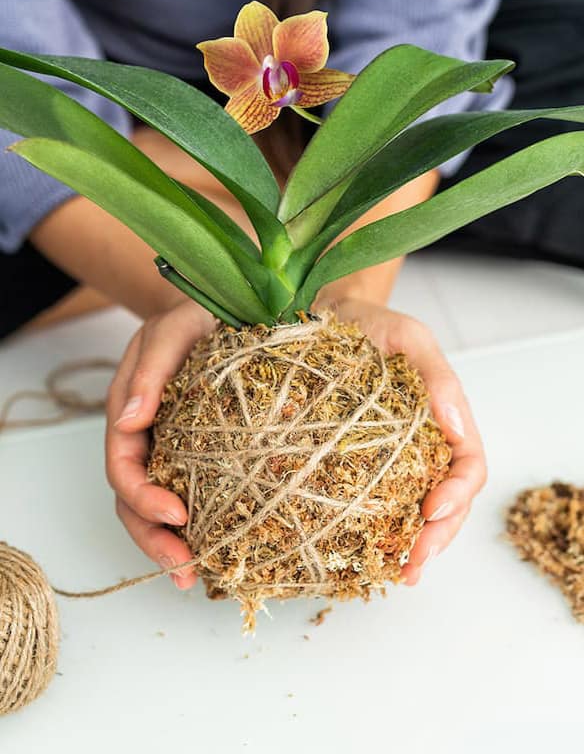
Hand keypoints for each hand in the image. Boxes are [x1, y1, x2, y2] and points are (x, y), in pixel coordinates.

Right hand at [105, 301, 214, 588]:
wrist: (222, 313)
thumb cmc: (193, 318)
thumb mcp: (170, 331)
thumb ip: (149, 371)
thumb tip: (129, 420)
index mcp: (130, 416)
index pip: (123, 466)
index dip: (142, 496)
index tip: (176, 513)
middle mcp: (147, 441)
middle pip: (135, 502)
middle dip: (154, 539)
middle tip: (184, 570)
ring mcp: (173, 452)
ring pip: (159, 509)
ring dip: (172, 546)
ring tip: (194, 577)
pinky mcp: (203, 458)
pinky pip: (195, 496)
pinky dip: (200, 527)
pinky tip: (218, 549)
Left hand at [330, 297, 486, 584]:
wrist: (329, 318)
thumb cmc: (374, 324)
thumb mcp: (409, 337)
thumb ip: (437, 375)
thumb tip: (457, 425)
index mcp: (447, 419)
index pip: (469, 468)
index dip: (457, 495)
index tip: (431, 511)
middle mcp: (426, 445)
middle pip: (448, 502)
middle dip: (437, 537)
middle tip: (413, 565)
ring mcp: (394, 457)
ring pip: (414, 510)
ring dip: (411, 544)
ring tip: (396, 573)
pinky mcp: (360, 461)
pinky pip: (375, 500)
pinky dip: (375, 529)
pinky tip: (364, 551)